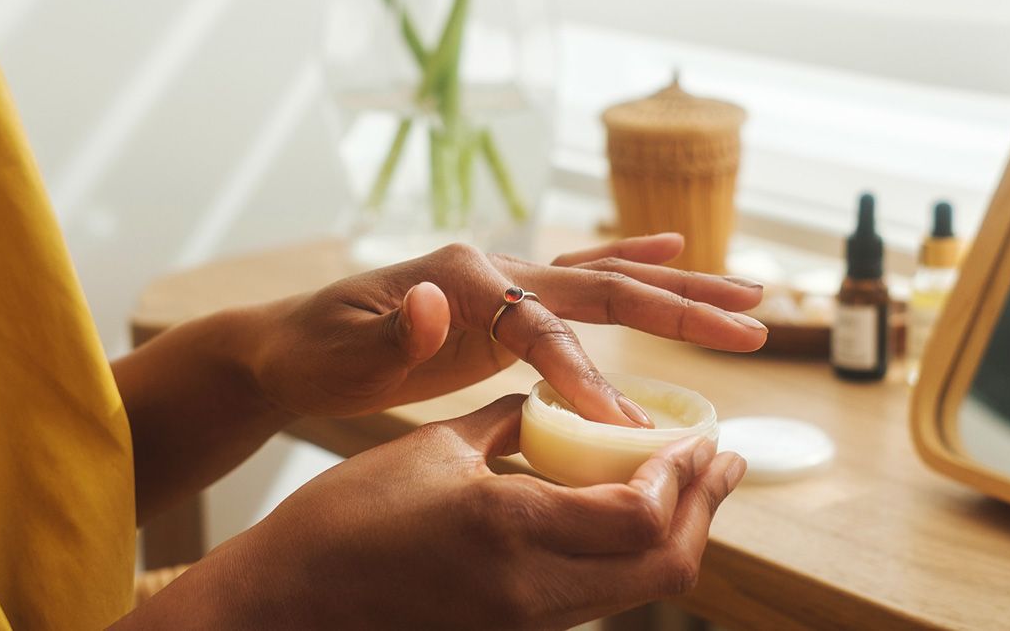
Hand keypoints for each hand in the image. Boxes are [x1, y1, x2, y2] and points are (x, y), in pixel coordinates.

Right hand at [139, 396, 746, 628]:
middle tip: (725, 461)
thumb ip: (507, 424)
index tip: (700, 434)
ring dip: (676, 533)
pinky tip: (627, 514)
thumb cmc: (342, 520)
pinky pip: (597, 597)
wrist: (284, 605)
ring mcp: (525, 624)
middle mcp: (533, 592)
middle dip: (706, 509)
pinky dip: (630, 555)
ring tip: (689, 482)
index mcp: (511, 531)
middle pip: (665, 566)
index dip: (684, 475)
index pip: (642, 515)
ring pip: (638, 589)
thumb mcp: (430, 451)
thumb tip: (553, 402)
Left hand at [243, 233, 765, 425]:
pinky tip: (671, 247)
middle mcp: (495, 268)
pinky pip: (581, 281)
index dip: (587, 378)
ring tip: (747, 294)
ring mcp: (505, 279)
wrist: (290, 341)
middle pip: (604, 285)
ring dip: (677, 287)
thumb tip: (437, 303)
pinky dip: (629, 261)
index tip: (628, 429)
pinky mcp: (507, 299)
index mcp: (463, 278)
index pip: (542, 330)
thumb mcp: (339, 350)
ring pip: (608, 278)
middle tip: (752, 325)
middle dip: (680, 308)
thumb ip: (392, 333)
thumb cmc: (313, 352)